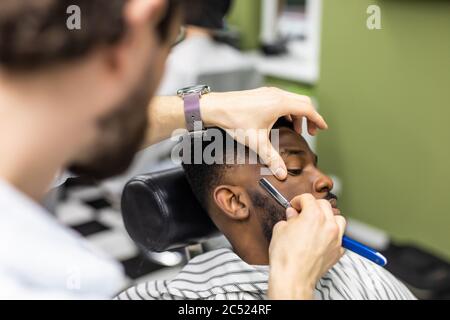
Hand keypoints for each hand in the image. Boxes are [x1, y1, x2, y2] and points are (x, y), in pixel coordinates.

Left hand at [201, 87, 327, 179]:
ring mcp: (269, 92)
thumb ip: (272, 158)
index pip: (308, 109)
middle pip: (302, 102)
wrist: (216, 107)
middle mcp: (277, 94)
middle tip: (310, 132)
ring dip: (297, 114)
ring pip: (292, 100)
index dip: (318, 119)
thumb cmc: (235, 121)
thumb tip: (282, 173)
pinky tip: (279, 122)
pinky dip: (287, 110)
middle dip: (309, 117)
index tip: (323, 128)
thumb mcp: (256, 142)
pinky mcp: (262, 93)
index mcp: (280, 103)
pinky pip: (281, 99)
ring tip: (294, 130)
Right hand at [267, 194, 345, 299]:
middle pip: (324, 205)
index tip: (295, 205)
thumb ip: (289, 218)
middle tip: (302, 212)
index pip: (308, 198)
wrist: (293, 277)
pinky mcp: (338, 251)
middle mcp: (328, 225)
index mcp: (313, 215)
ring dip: (328, 218)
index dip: (298, 200)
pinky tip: (323, 238)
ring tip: (318, 223)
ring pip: (338, 219)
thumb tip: (292, 216)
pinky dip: (334, 235)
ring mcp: (335, 238)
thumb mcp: (280, 230)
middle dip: (313, 206)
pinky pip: (341, 237)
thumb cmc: (286, 257)